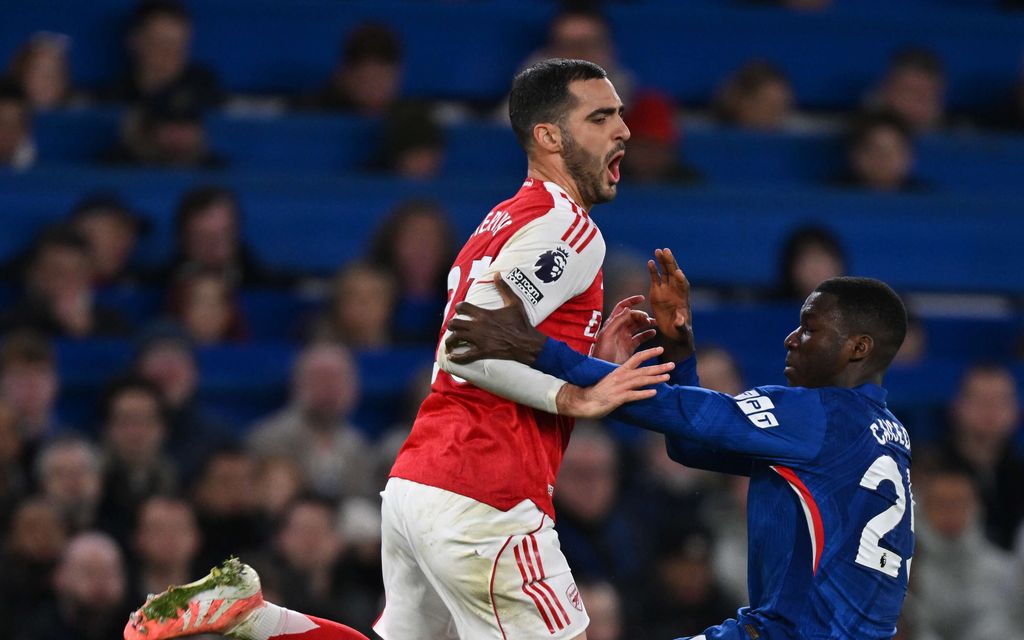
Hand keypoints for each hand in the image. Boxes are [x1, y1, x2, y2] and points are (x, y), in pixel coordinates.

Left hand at [445, 274, 546, 364]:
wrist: (527, 343)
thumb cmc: (521, 323)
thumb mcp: (514, 303)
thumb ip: (504, 288)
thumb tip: (497, 274)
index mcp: (484, 314)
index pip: (463, 307)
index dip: (459, 307)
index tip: (459, 310)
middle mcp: (478, 326)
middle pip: (454, 324)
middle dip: (452, 325)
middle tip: (453, 328)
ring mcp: (479, 340)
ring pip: (456, 339)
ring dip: (450, 341)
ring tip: (449, 344)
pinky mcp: (482, 352)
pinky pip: (465, 356)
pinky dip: (456, 357)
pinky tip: (451, 357)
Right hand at [555, 347, 673, 417]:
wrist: (584, 401)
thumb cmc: (597, 391)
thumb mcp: (611, 380)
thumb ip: (623, 378)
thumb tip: (635, 377)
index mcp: (619, 370)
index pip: (637, 358)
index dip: (650, 353)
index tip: (661, 349)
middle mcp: (620, 376)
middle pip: (643, 370)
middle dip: (659, 367)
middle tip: (673, 365)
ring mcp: (619, 387)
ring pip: (641, 381)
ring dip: (655, 379)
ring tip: (667, 377)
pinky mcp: (618, 398)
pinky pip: (633, 395)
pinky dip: (644, 394)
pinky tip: (654, 393)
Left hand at [592, 295, 656, 363]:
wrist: (602, 369)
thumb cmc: (601, 353)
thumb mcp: (607, 335)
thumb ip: (616, 321)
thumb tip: (627, 308)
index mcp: (612, 323)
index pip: (622, 307)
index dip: (631, 301)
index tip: (641, 298)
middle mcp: (619, 329)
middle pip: (632, 316)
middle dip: (641, 315)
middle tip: (648, 319)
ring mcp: (625, 337)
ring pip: (638, 326)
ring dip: (646, 323)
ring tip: (654, 323)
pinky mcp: (630, 346)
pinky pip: (640, 337)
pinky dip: (647, 334)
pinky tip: (653, 332)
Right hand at [648, 248, 693, 355]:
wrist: (673, 331)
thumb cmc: (681, 331)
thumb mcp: (682, 329)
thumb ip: (681, 324)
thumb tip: (680, 320)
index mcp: (684, 298)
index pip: (683, 285)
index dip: (681, 279)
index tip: (678, 273)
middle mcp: (675, 291)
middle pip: (674, 273)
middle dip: (671, 263)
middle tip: (667, 251)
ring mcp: (666, 290)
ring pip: (665, 272)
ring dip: (662, 261)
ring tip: (658, 251)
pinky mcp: (657, 292)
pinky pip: (655, 278)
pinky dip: (653, 270)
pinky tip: (650, 262)